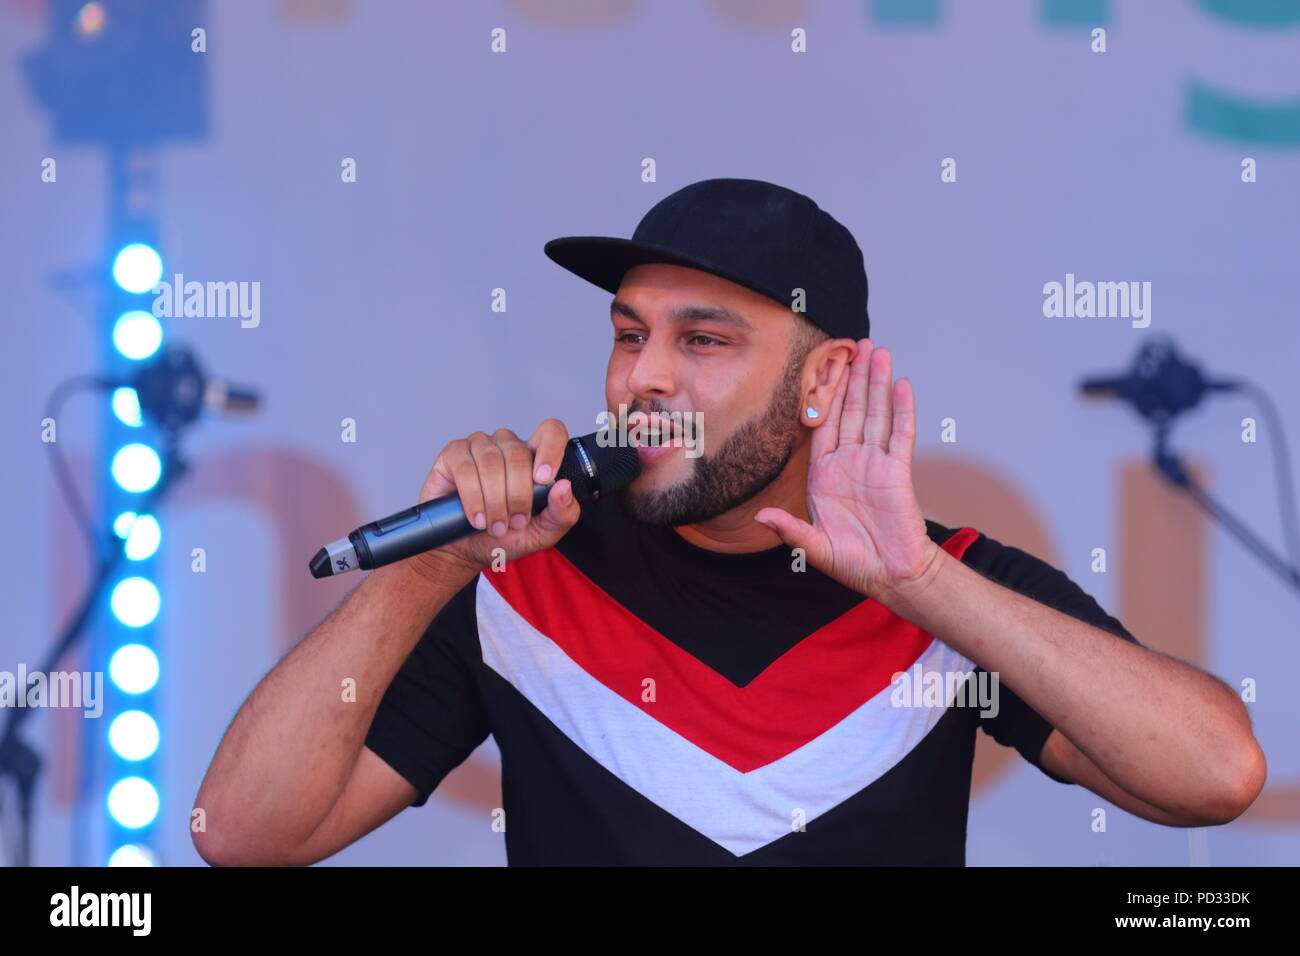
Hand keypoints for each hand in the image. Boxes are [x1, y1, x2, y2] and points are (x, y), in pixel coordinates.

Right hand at [408, 419, 581, 581]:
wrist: (466, 552)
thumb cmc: (505, 537)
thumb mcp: (543, 533)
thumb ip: (563, 513)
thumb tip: (564, 487)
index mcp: (534, 456)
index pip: (551, 432)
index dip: (551, 450)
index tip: (544, 479)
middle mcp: (507, 445)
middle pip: (518, 454)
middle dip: (517, 495)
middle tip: (514, 522)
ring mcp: (479, 446)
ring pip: (491, 461)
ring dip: (494, 500)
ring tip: (495, 526)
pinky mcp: (453, 454)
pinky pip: (465, 467)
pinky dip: (473, 497)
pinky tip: (477, 518)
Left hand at [755, 339, 940, 604]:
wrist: (890, 576)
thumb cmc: (853, 562)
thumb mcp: (814, 547)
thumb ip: (791, 530)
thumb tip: (761, 517)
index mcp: (825, 475)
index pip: (823, 425)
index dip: (824, 396)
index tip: (823, 367)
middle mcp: (850, 462)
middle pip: (851, 410)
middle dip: (853, 377)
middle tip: (856, 344)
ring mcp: (875, 464)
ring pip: (875, 414)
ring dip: (877, 383)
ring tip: (878, 351)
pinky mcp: (898, 472)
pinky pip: (900, 435)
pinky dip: (901, 409)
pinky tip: (900, 385)